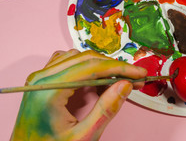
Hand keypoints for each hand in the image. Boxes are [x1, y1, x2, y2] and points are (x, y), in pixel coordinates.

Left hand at [11, 49, 146, 140]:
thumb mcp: (82, 137)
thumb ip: (105, 110)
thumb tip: (126, 85)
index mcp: (49, 90)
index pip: (92, 67)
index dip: (120, 68)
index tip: (139, 73)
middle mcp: (42, 78)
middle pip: (86, 59)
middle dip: (114, 67)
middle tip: (134, 78)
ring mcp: (41, 77)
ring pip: (79, 57)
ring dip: (102, 66)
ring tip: (118, 81)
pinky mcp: (43, 80)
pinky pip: (69, 62)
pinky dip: (87, 67)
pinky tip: (97, 81)